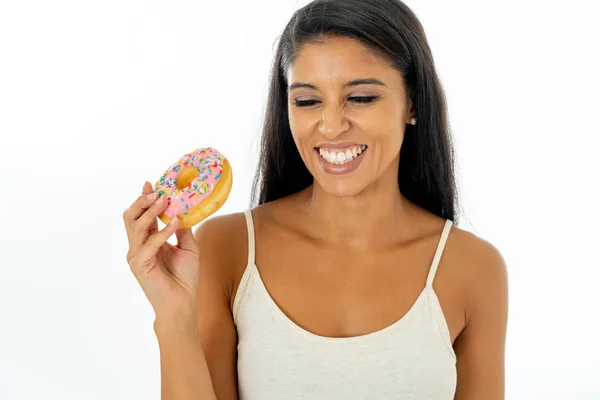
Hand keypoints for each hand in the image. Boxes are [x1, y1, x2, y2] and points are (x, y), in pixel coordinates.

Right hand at [123, 181, 199, 321]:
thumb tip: (185, 209)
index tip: (152, 183)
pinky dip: (162, 232)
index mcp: (148, 241)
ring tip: (165, 200)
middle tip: (157, 190)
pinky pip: (149, 244)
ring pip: (136, 226)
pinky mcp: (139, 265)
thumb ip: (184, 230)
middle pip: (131, 217)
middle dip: (142, 201)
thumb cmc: (184, 278)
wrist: (182, 303)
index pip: (141, 215)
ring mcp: (137, 256)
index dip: (144, 199)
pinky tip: (175, 223)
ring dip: (151, 211)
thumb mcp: (188, 247)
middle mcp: (138, 246)